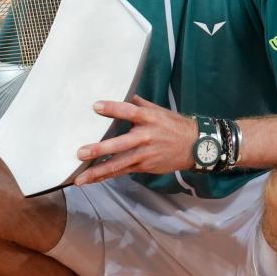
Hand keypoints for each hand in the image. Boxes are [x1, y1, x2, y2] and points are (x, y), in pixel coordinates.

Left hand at [73, 95, 196, 185]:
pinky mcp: (145, 167)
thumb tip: (124, 95)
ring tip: (81, 178)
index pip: (129, 111)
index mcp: (149, 118)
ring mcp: (145, 154)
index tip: (96, 107)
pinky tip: (93, 180)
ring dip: (99, 172)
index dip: (113, 109)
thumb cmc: (174, 126)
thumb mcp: (159, 111)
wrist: (196, 147)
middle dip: (100, 150)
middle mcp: (146, 137)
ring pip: (119, 164)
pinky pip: (123, 171)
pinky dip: (108, 176)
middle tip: (81, 153)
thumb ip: (140, 104)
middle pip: (121, 144)